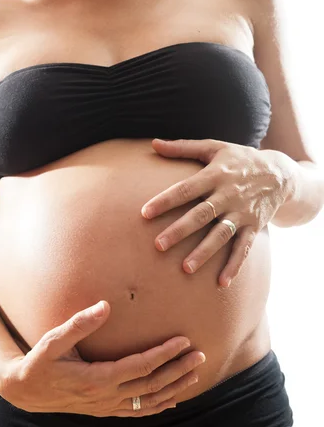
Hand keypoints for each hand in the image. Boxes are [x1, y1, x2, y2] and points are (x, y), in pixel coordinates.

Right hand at [0, 300, 205, 416]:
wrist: (25, 392)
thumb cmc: (39, 362)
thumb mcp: (53, 341)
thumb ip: (79, 324)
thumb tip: (105, 306)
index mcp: (97, 379)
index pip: (140, 366)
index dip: (164, 354)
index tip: (183, 340)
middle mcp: (106, 397)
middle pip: (152, 385)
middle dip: (178, 369)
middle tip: (201, 354)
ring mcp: (107, 408)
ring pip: (149, 401)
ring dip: (174, 388)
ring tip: (195, 373)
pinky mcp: (105, 411)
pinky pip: (138, 412)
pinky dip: (158, 406)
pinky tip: (173, 400)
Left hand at [141, 138, 293, 286]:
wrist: (280, 173)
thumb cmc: (240, 160)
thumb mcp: (215, 148)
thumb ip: (183, 148)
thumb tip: (153, 143)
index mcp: (215, 175)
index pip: (186, 189)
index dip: (165, 201)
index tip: (144, 213)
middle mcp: (228, 195)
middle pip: (201, 214)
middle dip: (180, 230)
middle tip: (158, 246)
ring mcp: (242, 213)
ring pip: (221, 234)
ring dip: (204, 252)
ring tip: (186, 268)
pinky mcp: (254, 227)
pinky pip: (244, 248)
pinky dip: (234, 265)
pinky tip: (222, 283)